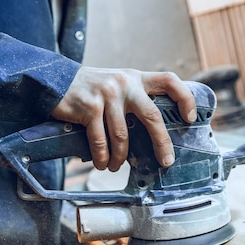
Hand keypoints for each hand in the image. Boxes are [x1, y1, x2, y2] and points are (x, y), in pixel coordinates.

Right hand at [50, 67, 196, 170]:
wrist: (54, 80)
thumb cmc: (91, 89)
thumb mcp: (117, 84)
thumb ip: (134, 98)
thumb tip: (153, 131)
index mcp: (136, 78)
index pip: (169, 80)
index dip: (185, 98)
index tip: (190, 118)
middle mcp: (125, 83)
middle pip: (152, 116)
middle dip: (161, 142)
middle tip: (166, 161)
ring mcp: (107, 94)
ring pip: (123, 135)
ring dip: (121, 157)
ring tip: (116, 166)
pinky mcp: (90, 107)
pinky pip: (101, 140)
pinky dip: (102, 157)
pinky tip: (102, 163)